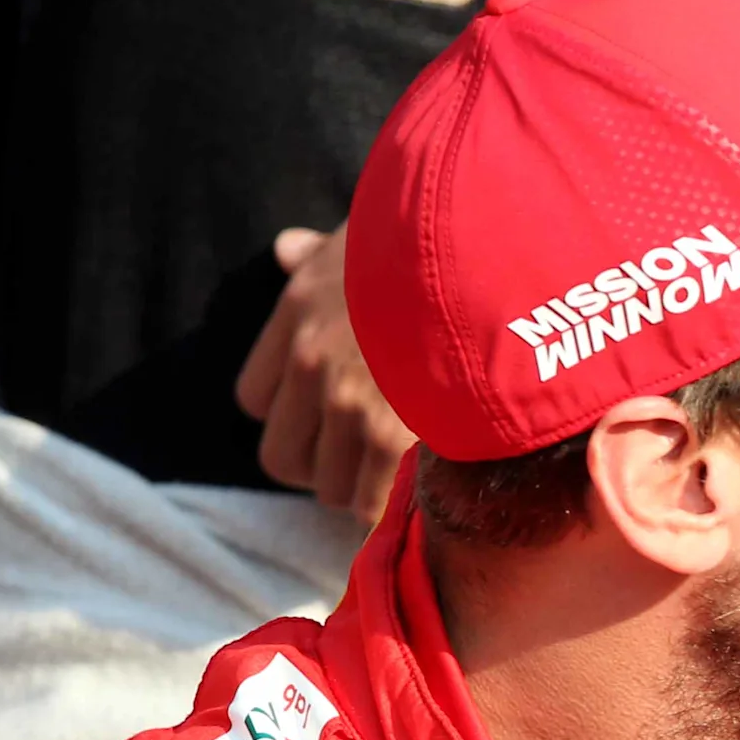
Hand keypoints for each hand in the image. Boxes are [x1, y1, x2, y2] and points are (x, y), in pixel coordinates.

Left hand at [232, 224, 414, 522]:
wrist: (485, 253)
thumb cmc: (431, 241)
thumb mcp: (360, 235)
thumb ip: (316, 253)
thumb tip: (287, 248)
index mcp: (297, 314)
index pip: (255, 398)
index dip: (290, 414)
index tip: (323, 413)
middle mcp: (311, 363)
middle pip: (283, 456)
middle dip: (318, 464)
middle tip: (360, 456)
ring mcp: (349, 403)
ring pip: (328, 486)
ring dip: (360, 488)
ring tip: (397, 475)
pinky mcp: (393, 437)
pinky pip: (370, 500)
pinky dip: (390, 505)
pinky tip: (417, 488)